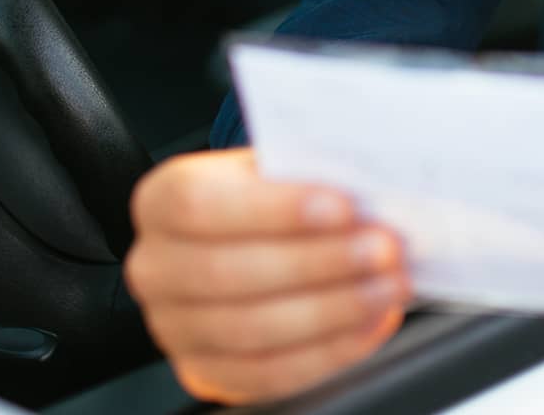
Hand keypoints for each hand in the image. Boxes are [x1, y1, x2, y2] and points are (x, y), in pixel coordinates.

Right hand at [126, 148, 411, 404]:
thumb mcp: (275, 169)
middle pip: (229, 273)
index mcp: (162, 202)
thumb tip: (371, 190)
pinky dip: (329, 350)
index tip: (343, 206)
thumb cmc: (267, 200)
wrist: (247, 245)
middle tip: (384, 249)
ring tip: (387, 285)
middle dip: (318, 263)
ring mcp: (175, 327)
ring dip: (333, 309)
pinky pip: (269, 373)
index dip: (274, 209)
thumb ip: (307, 174)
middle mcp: (156, 267)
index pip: (200, 205)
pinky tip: (370, 322)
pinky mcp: (207, 372)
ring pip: (251, 330)